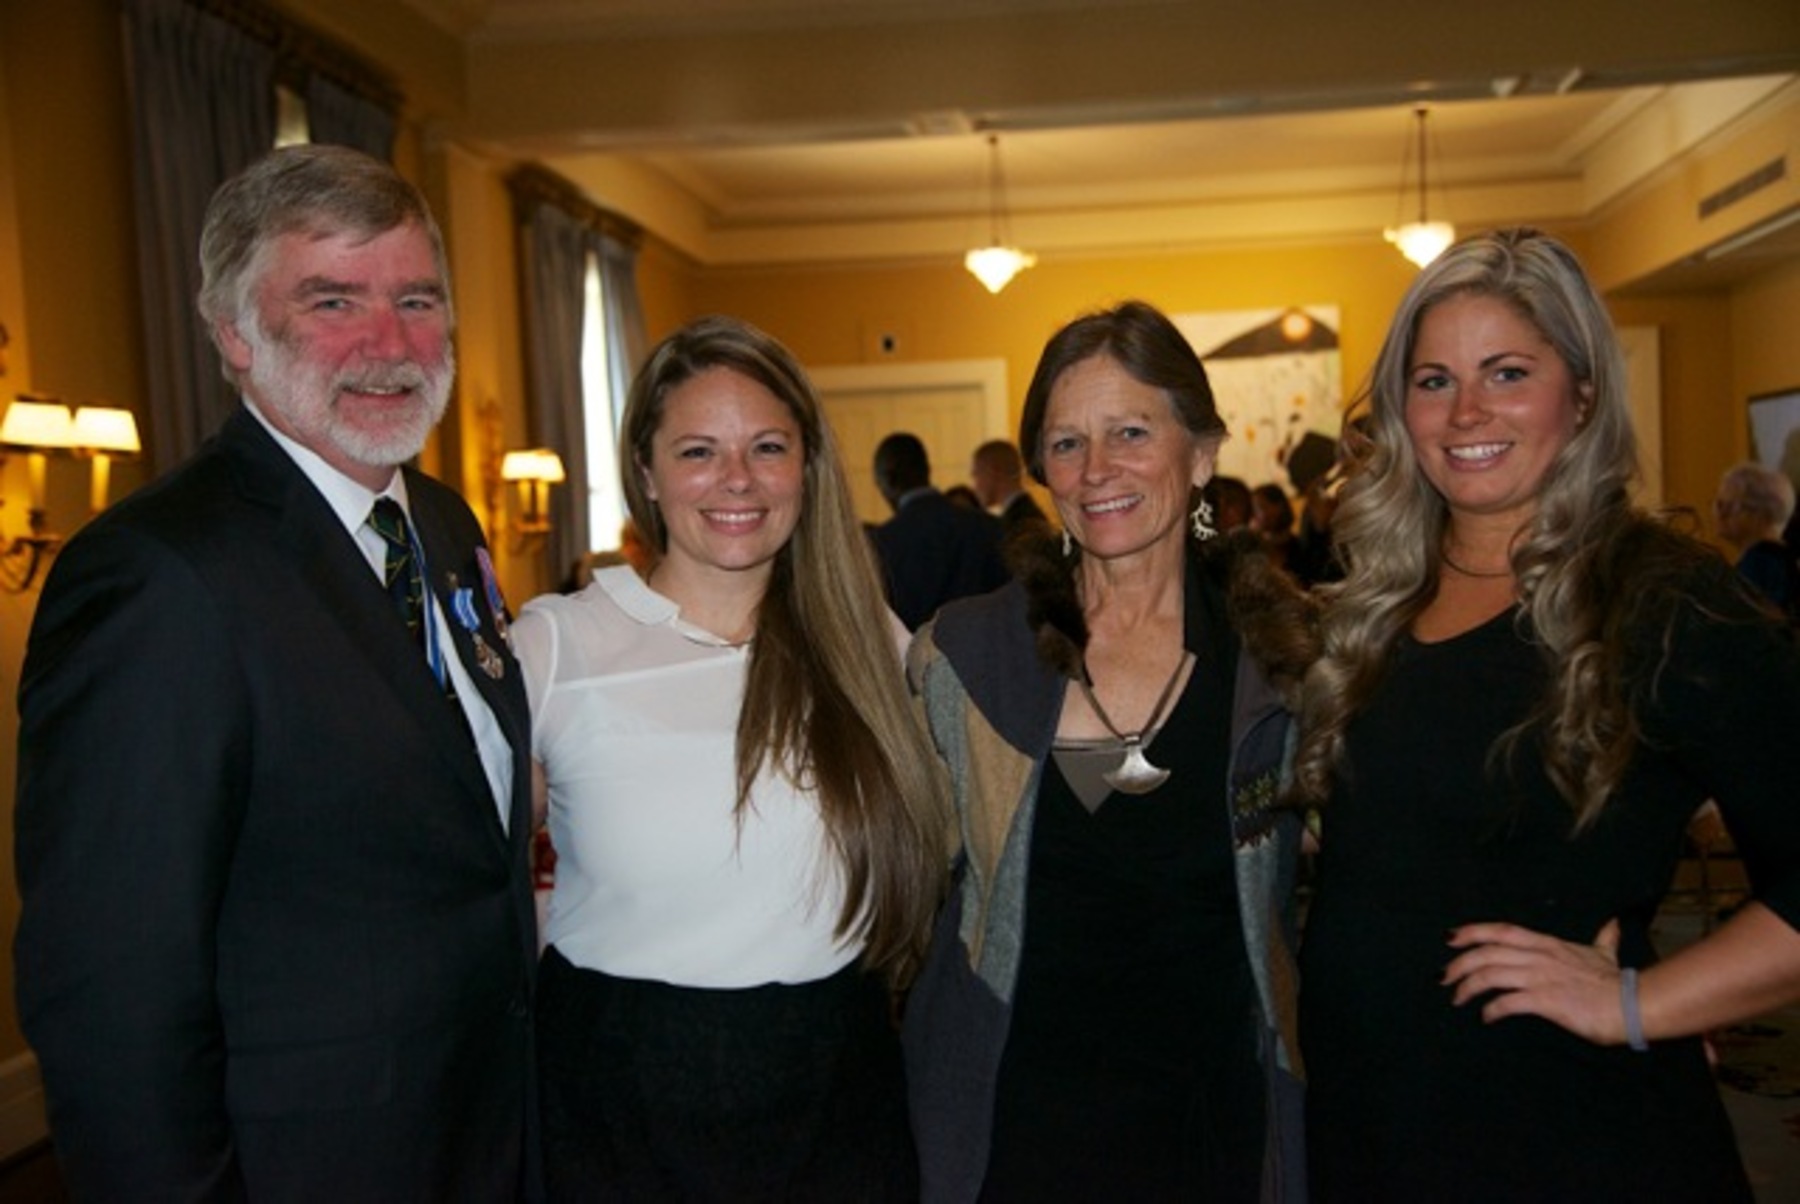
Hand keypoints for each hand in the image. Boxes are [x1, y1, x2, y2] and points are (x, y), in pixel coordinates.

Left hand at [1443, 918, 1629, 1045]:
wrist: (1632, 1005)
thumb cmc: (1614, 983)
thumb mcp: (1604, 954)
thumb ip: (1603, 939)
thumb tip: (1612, 923)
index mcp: (1546, 944)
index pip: (1501, 931)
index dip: (1472, 931)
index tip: (1449, 938)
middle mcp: (1538, 956)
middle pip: (1486, 953)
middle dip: (1458, 964)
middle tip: (1443, 978)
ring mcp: (1540, 977)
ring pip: (1490, 975)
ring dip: (1467, 987)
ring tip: (1457, 999)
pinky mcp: (1546, 1001)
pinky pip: (1507, 1002)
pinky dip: (1491, 1009)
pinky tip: (1486, 1017)